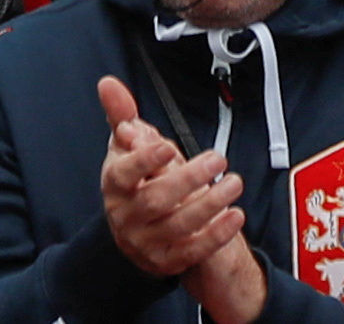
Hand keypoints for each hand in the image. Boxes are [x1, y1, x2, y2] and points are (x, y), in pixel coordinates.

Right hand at [96, 75, 248, 282]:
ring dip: (210, 204)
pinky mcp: (167, 261)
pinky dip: (216, 235)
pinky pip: (193, 251)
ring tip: (233, 183)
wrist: (138, 231)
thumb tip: (108, 84)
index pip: (123, 174)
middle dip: (189, 178)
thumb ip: (122, 114)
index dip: (144, 161)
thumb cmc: (136, 181)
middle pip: (156, 200)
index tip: (166, 146)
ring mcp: (146, 242)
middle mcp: (126, 216)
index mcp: (116, 184)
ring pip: (178, 226)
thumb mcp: (127, 146)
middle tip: (218, 158)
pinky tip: (235, 216)